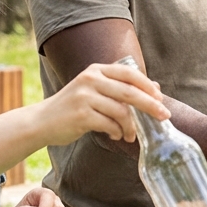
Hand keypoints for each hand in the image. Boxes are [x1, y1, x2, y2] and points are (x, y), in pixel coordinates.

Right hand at [37, 61, 168, 145]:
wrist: (42, 121)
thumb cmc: (73, 107)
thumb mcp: (93, 89)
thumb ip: (118, 87)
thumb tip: (155, 87)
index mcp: (96, 70)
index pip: (129, 73)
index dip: (147, 85)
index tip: (160, 98)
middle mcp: (90, 79)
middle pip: (130, 92)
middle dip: (150, 105)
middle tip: (163, 117)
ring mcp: (84, 97)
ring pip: (121, 111)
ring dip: (130, 127)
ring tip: (130, 136)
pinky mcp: (80, 115)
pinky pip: (109, 124)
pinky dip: (117, 132)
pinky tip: (115, 135)